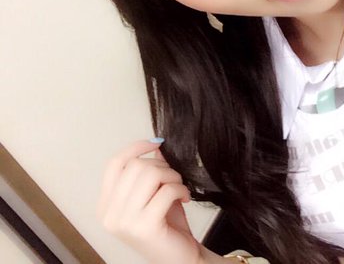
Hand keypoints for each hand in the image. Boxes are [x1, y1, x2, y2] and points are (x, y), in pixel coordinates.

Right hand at [97, 139, 201, 263]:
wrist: (179, 258)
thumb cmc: (166, 227)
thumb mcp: (154, 195)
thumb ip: (150, 171)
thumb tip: (156, 145)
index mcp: (106, 205)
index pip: (114, 164)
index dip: (135, 147)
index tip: (156, 142)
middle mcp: (109, 215)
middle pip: (136, 166)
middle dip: (162, 166)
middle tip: (174, 179)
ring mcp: (125, 222)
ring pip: (151, 175)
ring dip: (173, 177)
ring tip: (179, 188)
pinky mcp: (144, 227)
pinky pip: (166, 191)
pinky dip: (181, 189)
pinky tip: (185, 198)